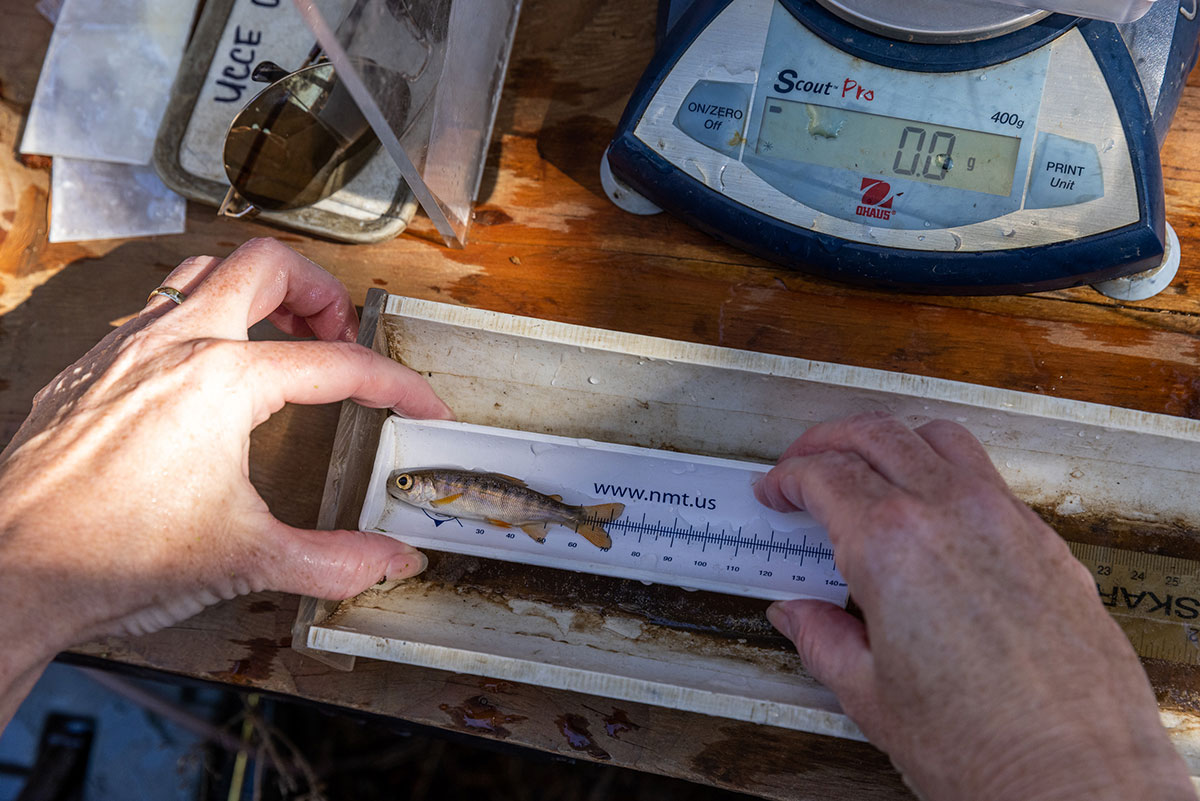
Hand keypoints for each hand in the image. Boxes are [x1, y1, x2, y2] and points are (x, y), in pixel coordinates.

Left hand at [0, 239, 452, 721]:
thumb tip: (389, 562)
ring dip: (254, 291)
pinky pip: (153, 311)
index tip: (417, 404)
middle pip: (266, 265)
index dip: (396, 384)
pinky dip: (197, 320)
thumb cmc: (111, 557)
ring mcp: (123, 350)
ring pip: (201, 271)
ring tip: (281, 334)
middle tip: (340, 334)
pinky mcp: (88, 370)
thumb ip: (337, 560)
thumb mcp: (248, 560)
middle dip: (320, 291)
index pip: (340, 366)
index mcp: (225, 381)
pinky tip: (205, 371)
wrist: (12, 574)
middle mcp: (173, 346)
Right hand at [755, 412, 1193, 800]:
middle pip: (876, 435)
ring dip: (890, 440)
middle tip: (804, 461)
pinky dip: (945, 471)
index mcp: (892, 545)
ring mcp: (1006, 521)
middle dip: (827, 440)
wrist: (1076, 779)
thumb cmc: (985, 748)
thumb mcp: (871, 696)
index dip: (787, 477)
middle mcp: (952, 515)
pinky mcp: (1046, 543)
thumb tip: (799, 617)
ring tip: (867, 462)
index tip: (777, 490)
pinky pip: (987, 476)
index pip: (824, 475)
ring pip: (938, 437)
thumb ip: (823, 640)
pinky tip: (934, 506)